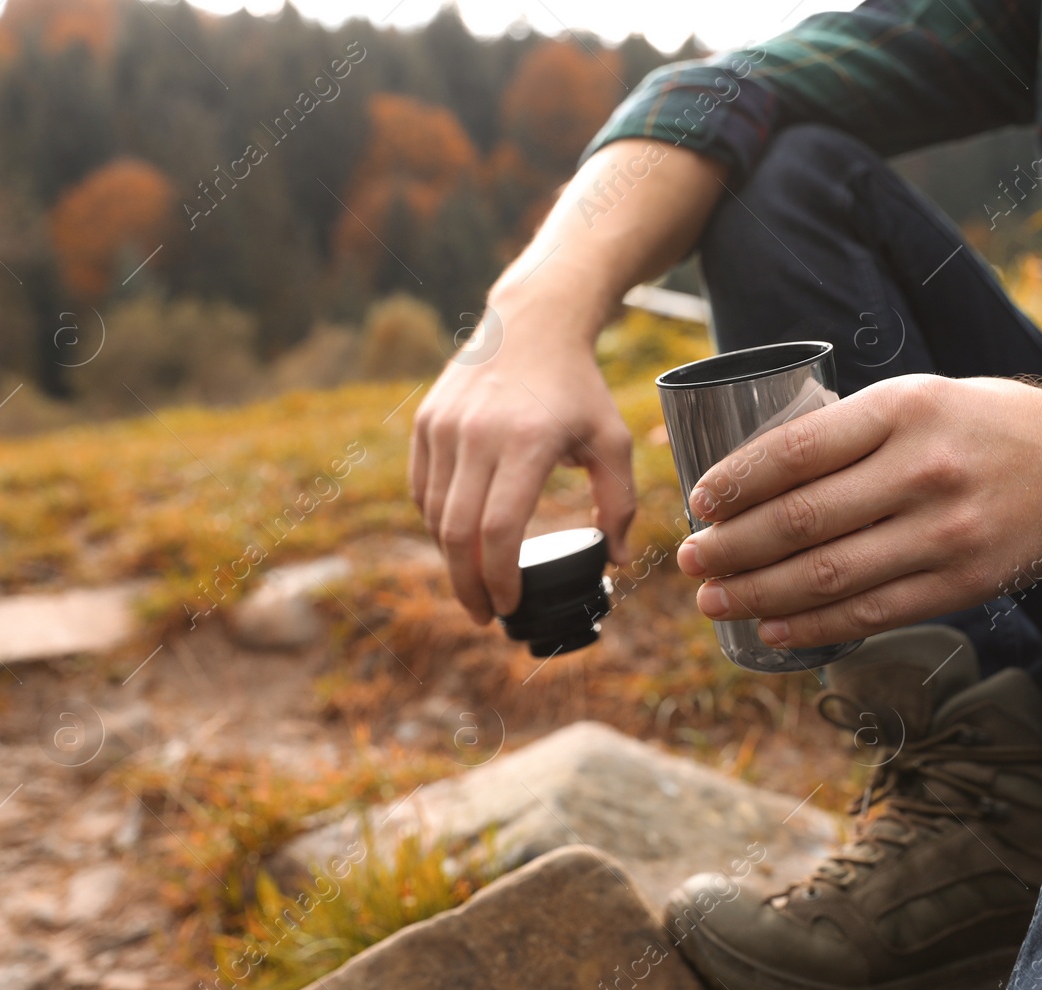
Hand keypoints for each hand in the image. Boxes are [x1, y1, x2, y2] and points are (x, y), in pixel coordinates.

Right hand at [410, 301, 634, 624]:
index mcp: (527, 443)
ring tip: (473, 583)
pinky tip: (458, 543)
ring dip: (450, 559)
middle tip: (484, 614)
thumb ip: (619, 503)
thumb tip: (615, 561)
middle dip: (468, 585)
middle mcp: (478, 435)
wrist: (533, 324)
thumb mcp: (612, 441)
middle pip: (458, 533)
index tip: (509, 606)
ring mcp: (444, 427)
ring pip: (434, 515)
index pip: (499, 530)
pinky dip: (437, 524)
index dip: (499, 578)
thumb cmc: (578, 388)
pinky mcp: (425, 422)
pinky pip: (422, 490)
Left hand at [674, 374, 1041, 646]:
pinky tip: (772, 630)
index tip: (698, 502)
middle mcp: (922, 470)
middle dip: (732, 547)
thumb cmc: (984, 424)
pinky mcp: (964, 584)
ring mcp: (945, 533)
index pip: (796, 450)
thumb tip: (752, 472)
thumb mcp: (919, 396)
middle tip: (689, 561)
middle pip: (802, 520)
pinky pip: (872, 613)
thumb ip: (849, 429)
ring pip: (829, 575)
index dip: (736, 481)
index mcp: (903, 410)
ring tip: (714, 600)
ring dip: (758, 594)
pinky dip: (814, 626)